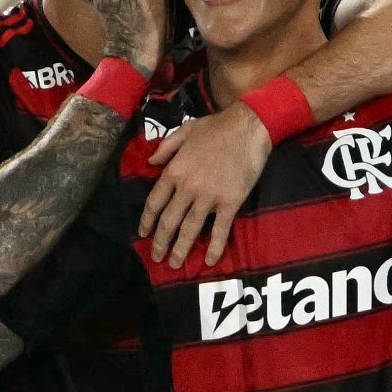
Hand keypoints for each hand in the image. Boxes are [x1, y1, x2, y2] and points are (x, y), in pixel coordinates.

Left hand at [138, 102, 271, 268]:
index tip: (143, 234)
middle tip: (156, 258)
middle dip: (160, 242)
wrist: (248, 127)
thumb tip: (150, 161)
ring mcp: (208, 197)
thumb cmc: (217, 127)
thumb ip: (166, 147)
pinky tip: (210, 261)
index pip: (154, 202)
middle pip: (168, 221)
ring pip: (190, 229)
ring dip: (180, 249)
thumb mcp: (185, 131)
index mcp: (174, 171)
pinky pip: (220, 230)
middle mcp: (187, 187)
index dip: (147, 221)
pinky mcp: (230, 202)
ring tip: (175, 264)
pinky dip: (214, 247)